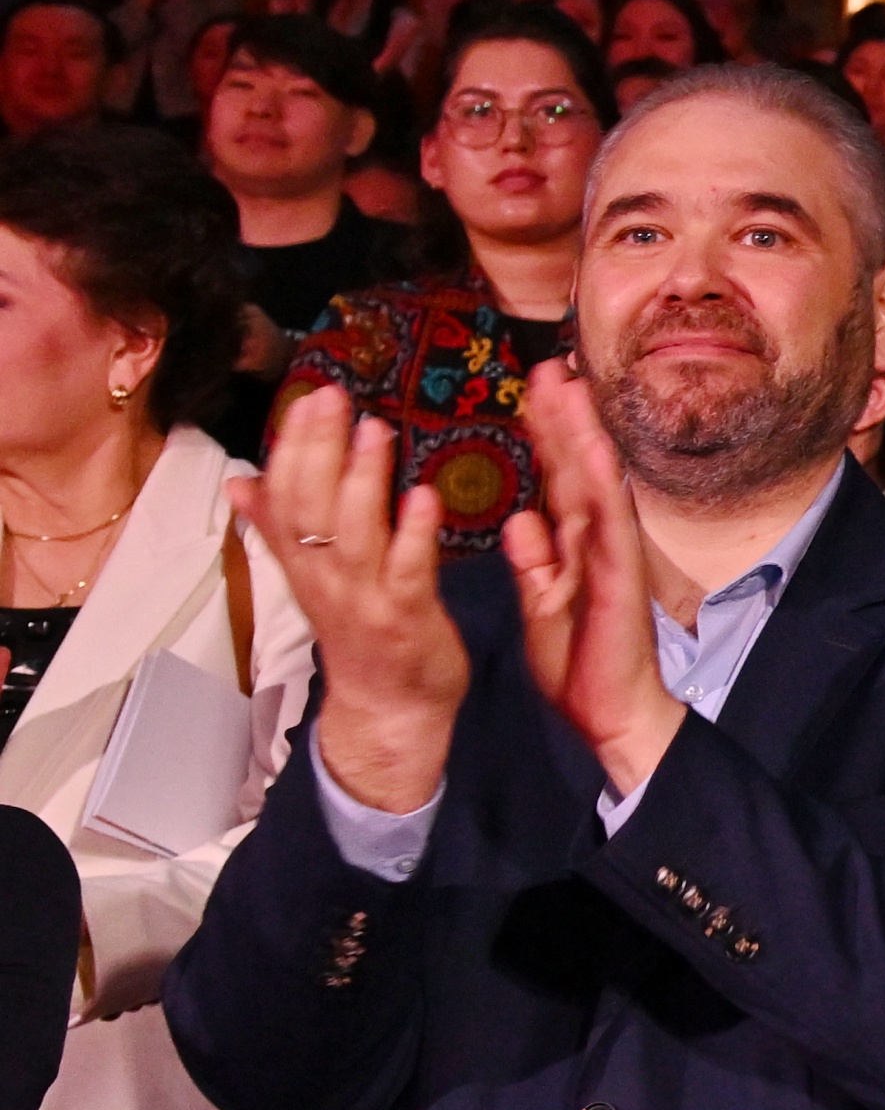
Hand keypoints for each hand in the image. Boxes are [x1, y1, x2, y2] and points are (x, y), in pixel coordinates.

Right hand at [229, 380, 464, 813]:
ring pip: (351, 535)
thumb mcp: (312, 579)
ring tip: (375, 431)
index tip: (307, 399)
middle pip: (309, 507)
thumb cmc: (362, 635)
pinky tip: (422, 497)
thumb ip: (278, 529)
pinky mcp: (404, 621)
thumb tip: (237, 483)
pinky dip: (412, 536)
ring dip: (360, 480)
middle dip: (318, 450)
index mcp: (302, 563)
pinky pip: (405, 573)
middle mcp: (324, 577)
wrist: (389, 711)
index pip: (282, 496)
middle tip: (333, 398)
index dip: (292, 447)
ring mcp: (363, 599)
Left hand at [495, 365, 683, 797]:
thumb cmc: (582, 668)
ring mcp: (612, 556)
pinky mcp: (621, 577)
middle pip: (576, 469)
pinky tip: (595, 450)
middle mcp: (597, 542)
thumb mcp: (542, 606)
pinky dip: (604, 487)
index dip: (545, 436)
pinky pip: (611, 525)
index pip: (557, 481)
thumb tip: (520, 518)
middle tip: (547, 367)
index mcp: (575, 549)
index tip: (530, 393)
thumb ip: (534, 563)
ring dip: (582, 434)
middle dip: (562, 418)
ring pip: (595, 484)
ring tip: (568, 386)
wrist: (613, 713)